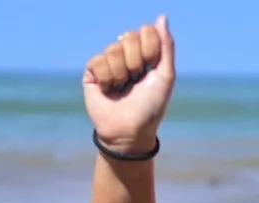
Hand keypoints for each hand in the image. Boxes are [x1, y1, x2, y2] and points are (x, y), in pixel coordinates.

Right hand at [83, 15, 175, 151]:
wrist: (130, 131)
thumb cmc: (151, 107)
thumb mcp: (165, 76)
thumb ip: (166, 46)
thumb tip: (162, 16)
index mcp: (147, 55)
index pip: (146, 31)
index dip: (150, 49)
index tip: (151, 68)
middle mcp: (128, 55)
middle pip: (129, 36)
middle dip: (136, 61)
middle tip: (136, 80)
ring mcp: (110, 62)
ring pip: (113, 49)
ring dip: (122, 73)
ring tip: (122, 88)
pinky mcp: (93, 72)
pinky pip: (98, 61)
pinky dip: (107, 78)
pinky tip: (108, 90)